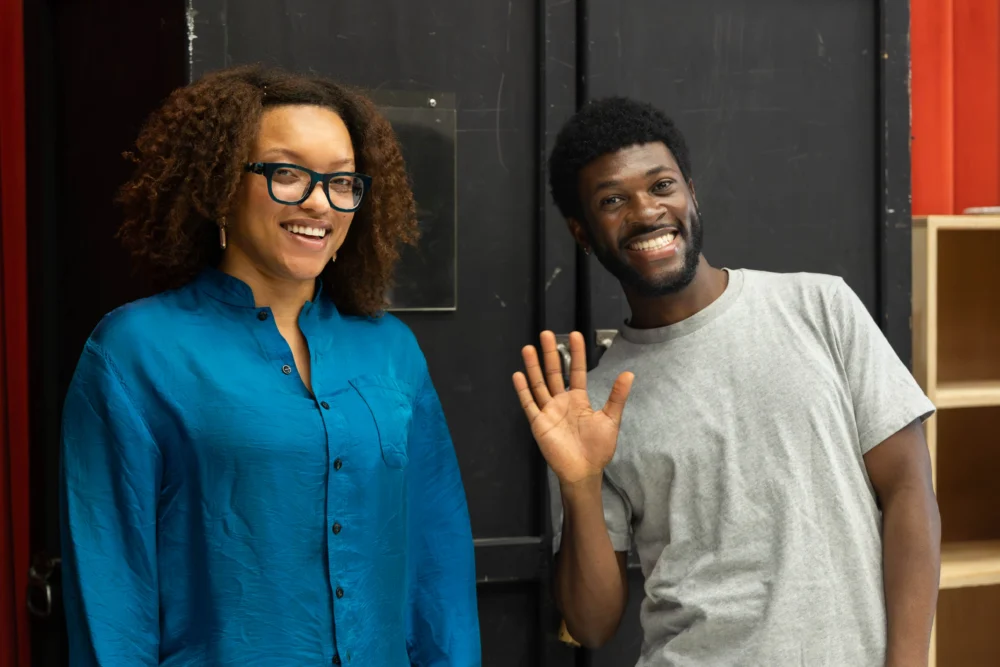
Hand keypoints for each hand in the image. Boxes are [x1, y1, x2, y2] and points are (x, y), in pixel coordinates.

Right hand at [512, 331, 633, 485]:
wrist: (584, 471)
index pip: (576, 371)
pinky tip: (518, 375)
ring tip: (528, 348)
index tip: (575, 335)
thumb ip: (616, 396)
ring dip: (533, 367)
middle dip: (550, 354)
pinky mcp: (538, 423)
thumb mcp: (610, 419)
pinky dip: (523, 390)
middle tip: (546, 334)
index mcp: (578, 399)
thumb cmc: (598, 448)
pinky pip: (529, 404)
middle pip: (554, 373)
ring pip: (539, 384)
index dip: (576, 354)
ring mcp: (548, 411)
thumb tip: (629, 373)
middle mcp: (561, 401)